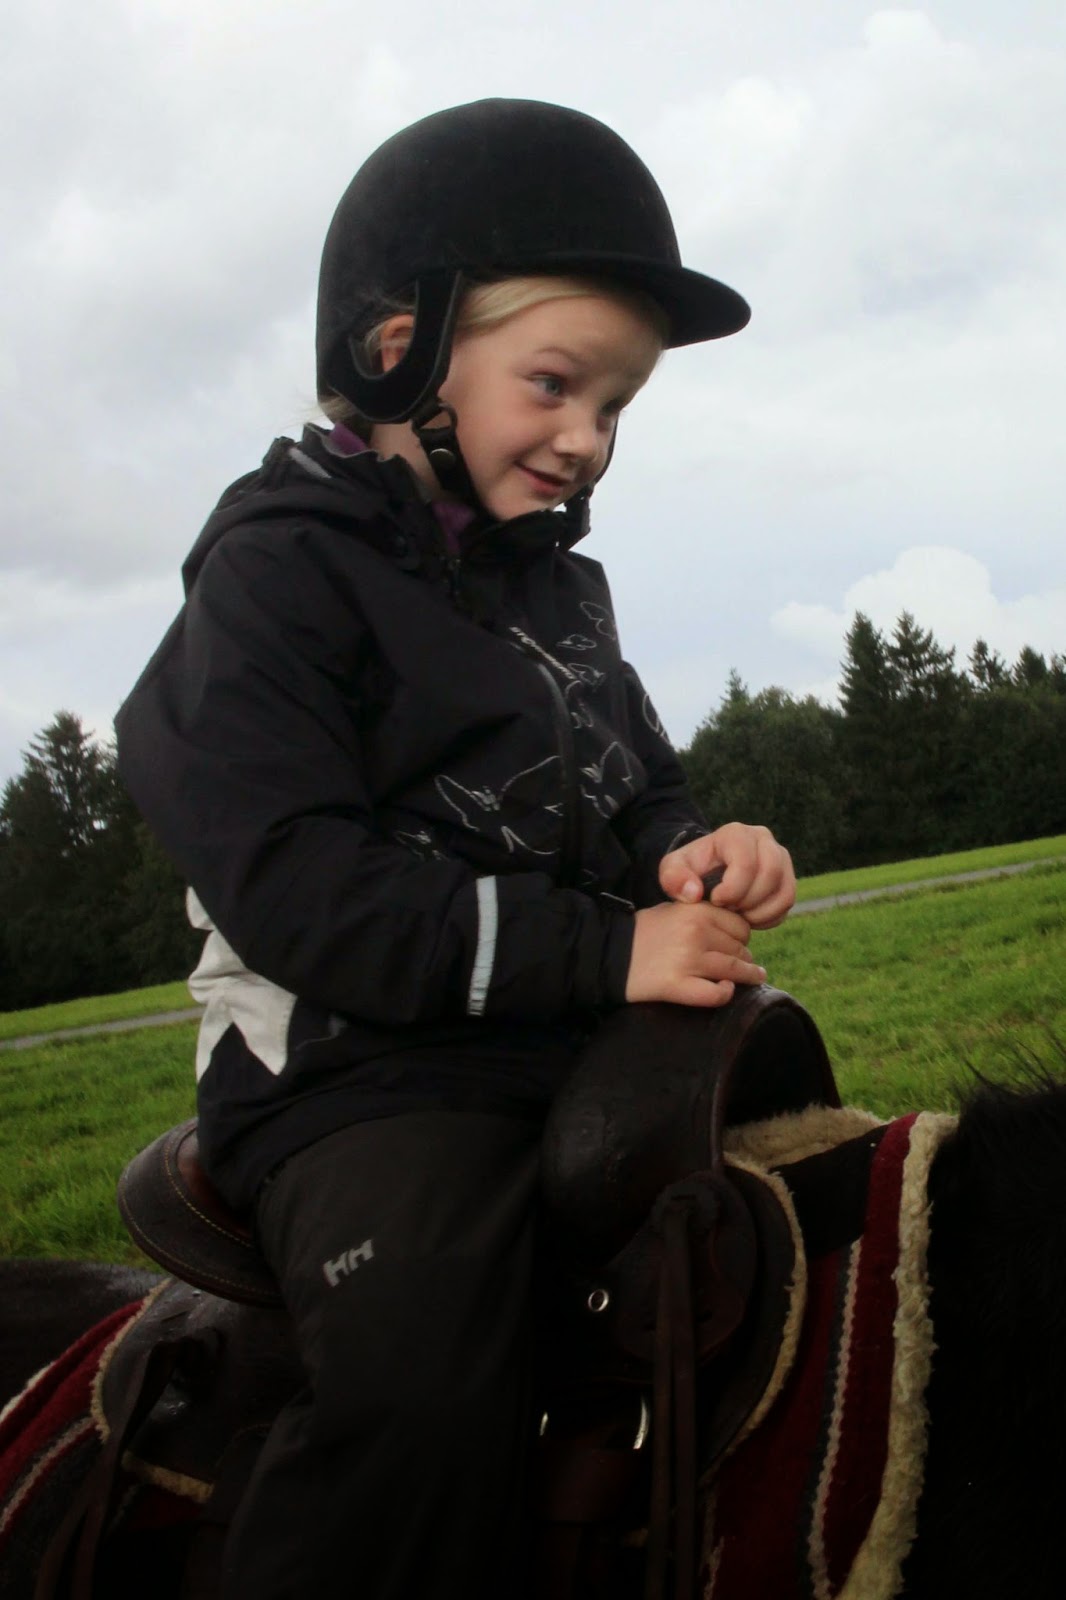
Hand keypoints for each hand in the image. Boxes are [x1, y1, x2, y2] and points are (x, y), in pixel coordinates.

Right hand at [625, 900, 764, 1007]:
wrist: (608, 952)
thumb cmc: (642, 930)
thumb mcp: (673, 909)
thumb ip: (703, 915)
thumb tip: (735, 929)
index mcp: (696, 912)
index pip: (740, 925)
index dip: (743, 936)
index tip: (740, 944)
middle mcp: (696, 934)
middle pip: (739, 948)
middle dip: (745, 957)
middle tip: (747, 965)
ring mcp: (688, 961)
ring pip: (734, 970)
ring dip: (747, 976)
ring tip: (754, 978)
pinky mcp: (677, 986)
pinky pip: (715, 994)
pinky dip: (725, 994)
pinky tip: (726, 991)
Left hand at [658, 823, 794, 927]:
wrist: (706, 872)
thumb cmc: (690, 869)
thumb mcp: (672, 870)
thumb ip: (674, 879)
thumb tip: (695, 893)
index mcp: (736, 834)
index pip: (746, 863)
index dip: (732, 890)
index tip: (715, 900)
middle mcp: (763, 839)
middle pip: (771, 874)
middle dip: (748, 901)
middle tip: (728, 910)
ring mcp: (780, 857)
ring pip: (785, 890)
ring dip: (760, 912)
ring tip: (738, 916)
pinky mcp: (787, 877)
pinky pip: (788, 902)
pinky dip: (770, 917)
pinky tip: (749, 919)